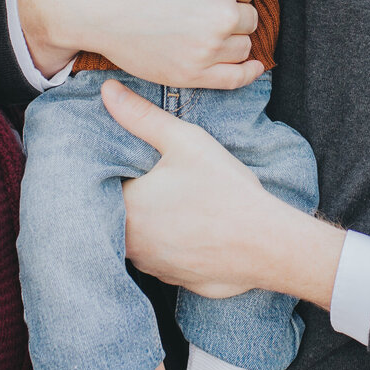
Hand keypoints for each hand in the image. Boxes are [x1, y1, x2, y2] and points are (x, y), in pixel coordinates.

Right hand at [19, 0, 264, 86]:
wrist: (87, 0)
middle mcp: (222, 14)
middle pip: (248, 18)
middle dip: (232, 12)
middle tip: (201, 9)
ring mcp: (208, 48)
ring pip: (243, 46)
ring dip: (232, 39)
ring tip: (205, 30)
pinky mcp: (191, 74)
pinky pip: (235, 78)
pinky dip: (248, 73)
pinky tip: (252, 67)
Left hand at [107, 80, 344, 306]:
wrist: (267, 246)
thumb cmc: (225, 190)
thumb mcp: (184, 141)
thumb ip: (141, 116)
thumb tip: (107, 90)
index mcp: (125, 208)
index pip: (101, 184)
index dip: (116, 169)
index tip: (132, 160)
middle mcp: (130, 244)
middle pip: (116, 212)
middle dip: (130, 195)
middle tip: (156, 177)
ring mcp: (150, 266)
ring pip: (136, 237)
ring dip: (147, 222)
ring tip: (172, 201)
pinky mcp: (172, 279)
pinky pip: (158, 256)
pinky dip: (166, 241)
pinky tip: (187, 226)